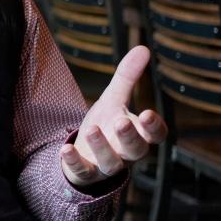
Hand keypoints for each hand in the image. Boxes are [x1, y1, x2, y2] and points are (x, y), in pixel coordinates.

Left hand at [60, 45, 167, 187]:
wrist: (85, 151)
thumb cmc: (106, 123)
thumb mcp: (114, 99)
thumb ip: (127, 77)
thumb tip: (143, 48)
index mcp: (139, 134)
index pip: (156, 135)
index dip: (154, 127)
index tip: (147, 113)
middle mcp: (127, 153)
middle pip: (136, 150)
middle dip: (130, 137)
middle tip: (121, 122)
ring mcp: (107, 165)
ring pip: (111, 163)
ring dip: (102, 147)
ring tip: (91, 128)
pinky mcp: (86, 173)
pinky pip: (83, 171)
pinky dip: (74, 162)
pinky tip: (64, 149)